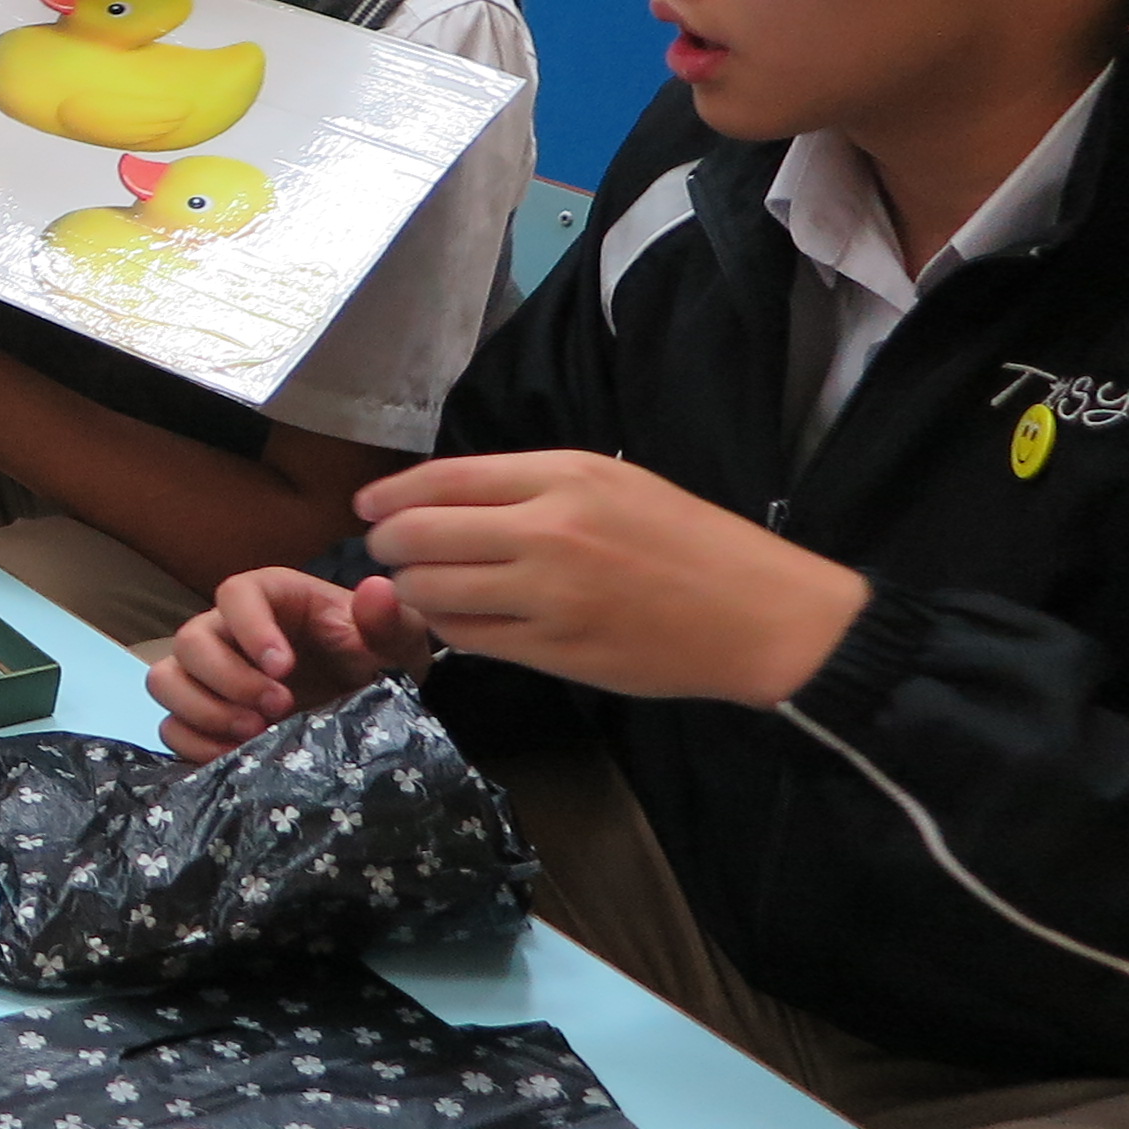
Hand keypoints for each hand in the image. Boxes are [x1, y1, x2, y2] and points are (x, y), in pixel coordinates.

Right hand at [148, 568, 432, 762]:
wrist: (371, 710)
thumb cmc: (378, 662)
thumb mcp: (397, 642)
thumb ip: (386, 621)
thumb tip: (376, 590)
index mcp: (272, 599)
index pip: (236, 595)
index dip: (250, 628)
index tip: (283, 667)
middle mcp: (228, 632)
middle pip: (190, 641)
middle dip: (229, 679)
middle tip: (279, 707)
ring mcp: (208, 676)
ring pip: (165, 681)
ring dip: (202, 710)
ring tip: (254, 733)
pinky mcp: (202, 717)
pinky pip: (171, 727)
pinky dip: (196, 744)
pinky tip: (239, 755)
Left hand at [356, 450, 868, 706]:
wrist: (759, 615)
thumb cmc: (691, 542)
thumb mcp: (616, 483)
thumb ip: (532, 485)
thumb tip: (445, 496)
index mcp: (565, 477)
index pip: (443, 479)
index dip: (391, 495)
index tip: (369, 507)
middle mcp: (548, 530)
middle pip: (420, 534)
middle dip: (388, 545)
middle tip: (389, 551)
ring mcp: (547, 595)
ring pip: (431, 590)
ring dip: (411, 589)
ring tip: (421, 586)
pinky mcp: (551, 651)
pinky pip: (465, 636)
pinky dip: (446, 625)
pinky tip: (456, 617)